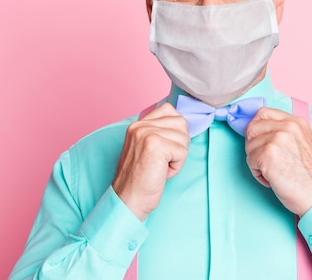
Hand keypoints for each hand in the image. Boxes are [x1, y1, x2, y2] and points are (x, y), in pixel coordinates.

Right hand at [112, 102, 189, 220]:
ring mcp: (147, 133)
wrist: (128, 200)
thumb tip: (182, 123)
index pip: (169, 109)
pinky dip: (177, 165)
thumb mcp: (145, 148)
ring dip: (178, 156)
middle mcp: (140, 125)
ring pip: (183, 137)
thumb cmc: (140, 179)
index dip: (175, 129)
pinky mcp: (155, 145)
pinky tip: (163, 172)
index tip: (166, 148)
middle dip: (179, 144)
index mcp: (137, 124)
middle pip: (181, 122)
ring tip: (161, 166)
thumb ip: (159, 132)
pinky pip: (183, 151)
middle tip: (163, 160)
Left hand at [245, 107, 311, 215]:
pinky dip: (257, 173)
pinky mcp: (268, 155)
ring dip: (256, 162)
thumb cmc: (310, 176)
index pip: (263, 113)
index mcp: (296, 122)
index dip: (256, 127)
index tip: (257, 139)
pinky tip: (271, 179)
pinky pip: (250, 161)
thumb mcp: (302, 142)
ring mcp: (277, 139)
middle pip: (252, 128)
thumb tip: (258, 129)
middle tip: (265, 160)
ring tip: (272, 171)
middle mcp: (287, 127)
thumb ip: (283, 132)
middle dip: (254, 145)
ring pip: (249, 146)